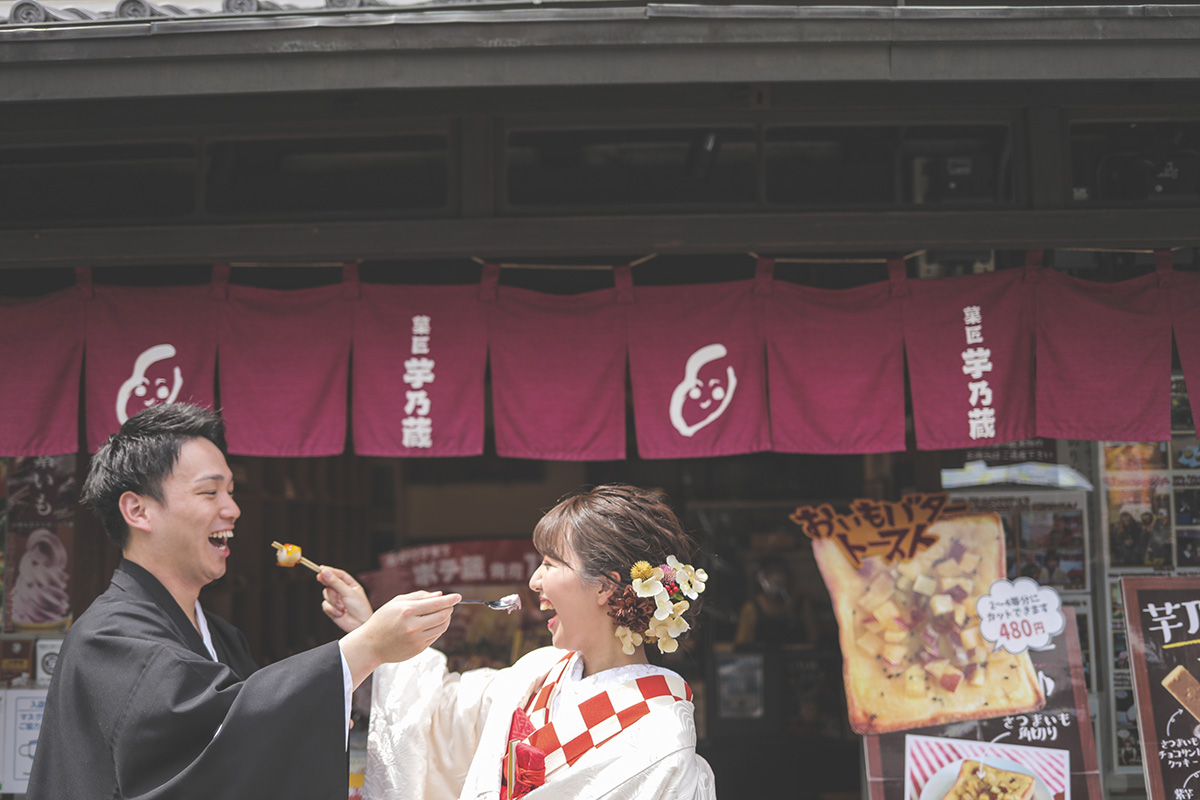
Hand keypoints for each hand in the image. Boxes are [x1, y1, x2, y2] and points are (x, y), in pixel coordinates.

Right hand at [318, 567, 372, 632]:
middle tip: (319, 577)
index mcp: (351, 585)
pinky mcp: (332, 610)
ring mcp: (337, 600)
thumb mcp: (348, 592)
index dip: (330, 571)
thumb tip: (324, 572)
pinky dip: (332, 609)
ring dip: (333, 601)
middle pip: (330, 583)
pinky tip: (340, 613)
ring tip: (342, 607)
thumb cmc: (359, 608)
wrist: (360, 625)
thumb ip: (335, 583)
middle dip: (326, 581)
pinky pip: (325, 605)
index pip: (339, 575)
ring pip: (326, 594)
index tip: (321, 568)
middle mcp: (343, 591)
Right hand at [339, 591, 460, 687]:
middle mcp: (413, 626)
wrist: (370, 645)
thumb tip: (440, 595)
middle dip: (449, 608)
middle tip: (448, 605)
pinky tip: (430, 625)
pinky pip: (435, 636)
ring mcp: (417, 640)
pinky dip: (437, 629)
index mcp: (407, 611)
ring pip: (442, 627)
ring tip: (440, 614)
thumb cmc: (382, 620)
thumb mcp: (396, 602)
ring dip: (445, 619)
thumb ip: (419, 597)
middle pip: (444, 615)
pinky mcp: (419, 649)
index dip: (451, 599)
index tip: (459, 596)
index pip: (437, 604)